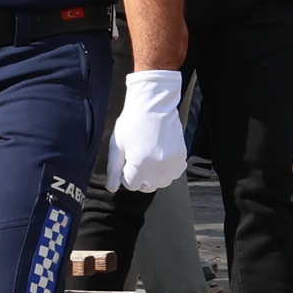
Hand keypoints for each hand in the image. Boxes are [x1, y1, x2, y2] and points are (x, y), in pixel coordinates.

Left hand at [109, 68, 188, 191]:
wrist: (154, 105)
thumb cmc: (133, 122)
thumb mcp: (117, 146)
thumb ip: (114, 170)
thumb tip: (112, 188)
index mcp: (140, 166)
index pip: (131, 185)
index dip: (126, 174)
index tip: (127, 161)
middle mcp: (158, 168)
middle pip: (147, 186)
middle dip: (140, 176)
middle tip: (138, 158)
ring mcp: (172, 163)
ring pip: (162, 182)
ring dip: (155, 175)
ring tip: (150, 159)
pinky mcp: (181, 156)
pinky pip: (175, 173)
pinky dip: (168, 170)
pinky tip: (161, 158)